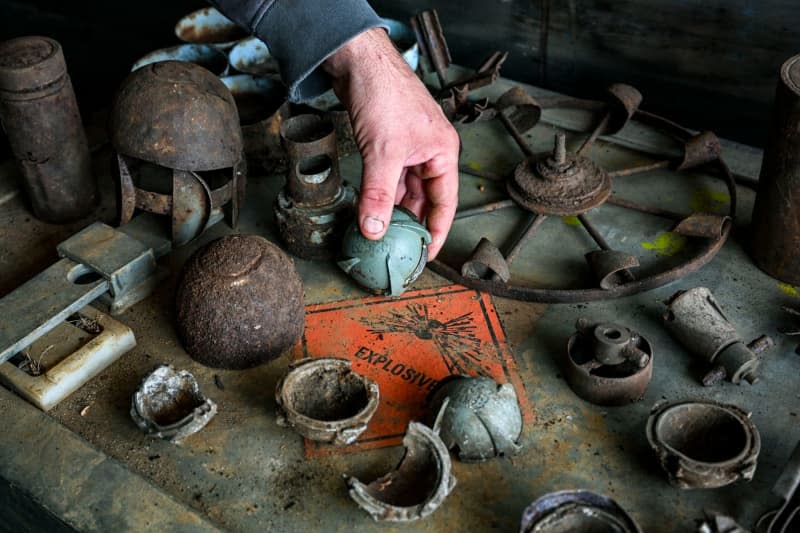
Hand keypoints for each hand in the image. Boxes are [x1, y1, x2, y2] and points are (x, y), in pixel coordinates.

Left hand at [323, 28, 459, 258]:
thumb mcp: (382, 153)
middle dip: (410, 224)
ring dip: (391, 210)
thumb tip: (374, 228)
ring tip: (380, 235)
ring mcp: (408, 148)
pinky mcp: (387, 144)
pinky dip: (379, 194)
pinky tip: (369, 209)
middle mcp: (429, 152)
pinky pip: (388, 178)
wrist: (358, 61)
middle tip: (398, 250)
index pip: (445, 204)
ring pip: (403, 189)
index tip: (425, 256)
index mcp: (442, 153)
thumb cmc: (384, 93)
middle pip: (423, 199)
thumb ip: (378, 194)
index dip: (436, 232)